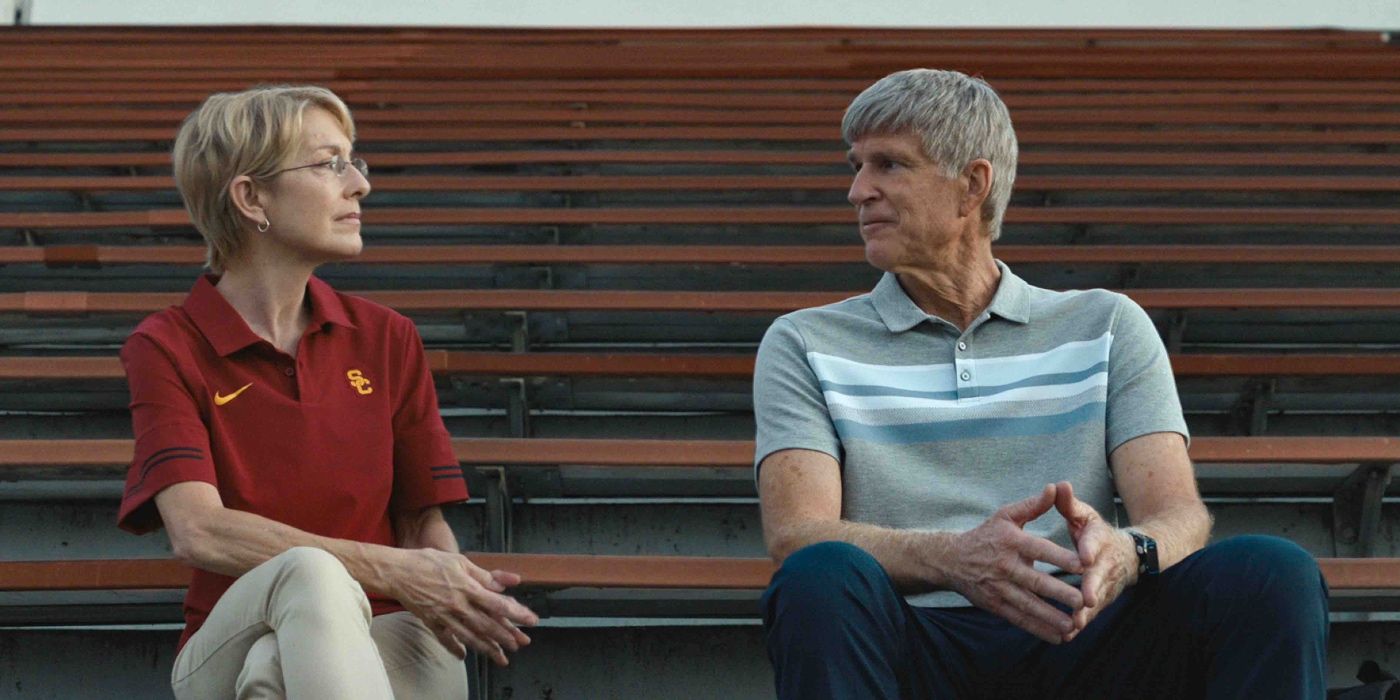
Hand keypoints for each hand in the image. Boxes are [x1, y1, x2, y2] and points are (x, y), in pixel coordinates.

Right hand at [388, 548, 538, 664]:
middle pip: (487, 625)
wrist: (397, 572)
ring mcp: (444, 617)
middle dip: (506, 636)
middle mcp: (458, 606)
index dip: (516, 613)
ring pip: (470, 636)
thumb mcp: (460, 561)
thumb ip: (485, 574)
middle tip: (521, 644)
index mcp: (467, 588)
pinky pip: (445, 639)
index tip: (531, 620)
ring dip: (488, 647)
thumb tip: (508, 582)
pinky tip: (464, 656)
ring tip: (501, 657)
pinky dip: (455, 648)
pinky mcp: (431, 622)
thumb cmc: (429, 562)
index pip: (498, 604)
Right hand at [948, 484, 1085, 643]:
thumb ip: (1033, 505)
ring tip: (1073, 624)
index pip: (1039, 549)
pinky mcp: (995, 605)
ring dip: (1050, 616)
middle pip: (1035, 581)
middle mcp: (1004, 566)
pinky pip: (1019, 619)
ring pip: (1028, 604)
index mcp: (1010, 541)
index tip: (1083, 565)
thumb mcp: (1006, 516)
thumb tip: (1055, 487)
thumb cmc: (986, 535)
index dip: (1060, 557)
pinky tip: (1057, 636)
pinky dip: (1037, 629)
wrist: (951, 559)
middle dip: (1059, 592)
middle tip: (1082, 601)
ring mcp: (998, 588)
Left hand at [1053, 481, 1136, 641]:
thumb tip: (1059, 484)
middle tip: (1086, 599)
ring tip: (1075, 623)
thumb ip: (1070, 504)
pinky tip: (1067, 635)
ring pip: (1097, 600)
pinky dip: (1082, 623)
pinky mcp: (1101, 600)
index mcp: (1099, 541)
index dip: (1090, 549)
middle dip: (1093, 588)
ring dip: (1087, 613)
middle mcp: (1105, 565)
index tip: (1085, 557)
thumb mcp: (1085, 516)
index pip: (1096, 543)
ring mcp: (1106, 585)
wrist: (1129, 556)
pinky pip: (1091, 613)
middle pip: (1100, 577)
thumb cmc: (1097, 534)